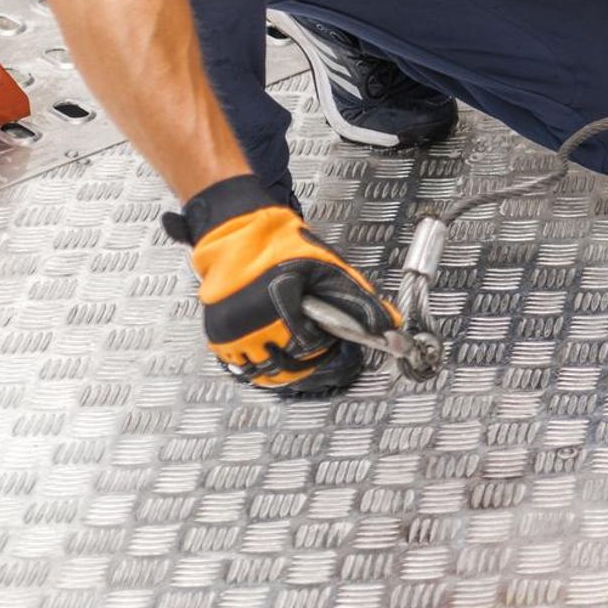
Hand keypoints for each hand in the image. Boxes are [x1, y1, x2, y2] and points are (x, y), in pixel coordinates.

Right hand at [165, 175, 400, 395]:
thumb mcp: (329, 269)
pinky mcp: (218, 336)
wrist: (241, 236)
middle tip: (311, 336)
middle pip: (287, 364)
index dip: (322, 341)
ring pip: (264, 371)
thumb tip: (389, 325)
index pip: (308, 346)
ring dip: (283, 365)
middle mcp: (250, 322)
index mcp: (277, 302)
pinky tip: (272, 348)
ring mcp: (231, 332)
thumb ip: (360, 299)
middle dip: (304, 356)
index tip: (324, 329)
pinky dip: (260, 363)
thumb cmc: (284, 249)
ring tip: (292, 343)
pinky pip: (243, 365)